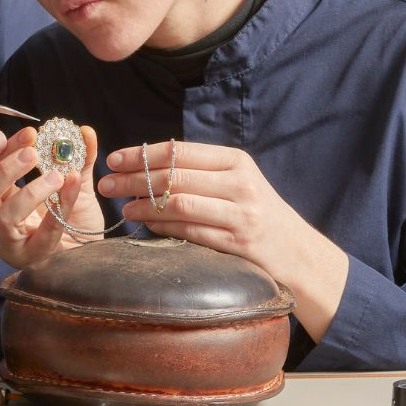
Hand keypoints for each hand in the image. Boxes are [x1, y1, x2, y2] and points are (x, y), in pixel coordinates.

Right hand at [0, 124, 101, 269]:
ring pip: (5, 218)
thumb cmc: (74, 222)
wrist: (91, 257)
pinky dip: (55, 212)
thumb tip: (85, 132)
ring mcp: (10, 243)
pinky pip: (40, 236)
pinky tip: (68, 191)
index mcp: (0, 200)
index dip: (7, 149)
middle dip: (5, 170)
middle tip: (33, 153)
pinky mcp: (32, 259)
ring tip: (57, 176)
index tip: (30, 132)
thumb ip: (79, 159)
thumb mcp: (74, 185)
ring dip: (30, 192)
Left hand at [100, 142, 348, 341]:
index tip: (114, 158)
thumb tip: (148, 166)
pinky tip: (146, 226)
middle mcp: (240, 183)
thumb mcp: (238, 182)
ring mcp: (240, 214)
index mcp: (236, 161)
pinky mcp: (238, 243)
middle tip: (107, 184)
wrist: (298, 253)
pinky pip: (191, 232)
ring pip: (180, 203)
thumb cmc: (258, 215)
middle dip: (134, 179)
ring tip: (123, 207)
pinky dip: (163, 228)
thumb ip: (202, 172)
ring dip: (145, 205)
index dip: (142, 154)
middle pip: (175, 175)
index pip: (180, 151)